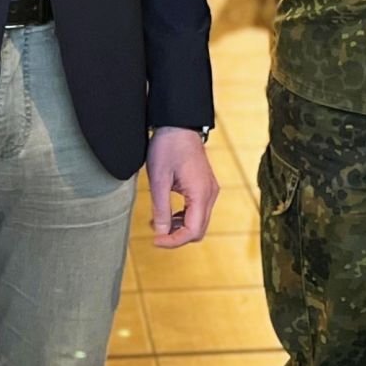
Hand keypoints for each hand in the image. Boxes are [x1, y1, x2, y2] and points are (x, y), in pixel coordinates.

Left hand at [145, 128, 218, 247]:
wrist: (179, 124)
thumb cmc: (168, 147)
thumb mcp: (159, 179)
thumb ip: (161, 209)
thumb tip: (161, 233)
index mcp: (200, 193)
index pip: (192, 231)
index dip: (173, 241)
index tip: (155, 241)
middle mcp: (210, 194)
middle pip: (198, 230)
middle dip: (177, 236)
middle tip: (155, 233)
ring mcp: (210, 190)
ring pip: (199, 222)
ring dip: (179, 227)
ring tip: (157, 221)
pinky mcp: (205, 186)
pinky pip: (198, 211)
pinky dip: (183, 217)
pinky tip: (167, 212)